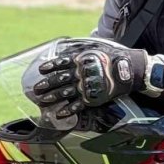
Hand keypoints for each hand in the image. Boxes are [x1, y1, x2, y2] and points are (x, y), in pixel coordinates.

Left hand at [32, 45, 148, 118]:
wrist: (128, 70)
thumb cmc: (111, 57)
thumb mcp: (94, 49)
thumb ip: (79, 51)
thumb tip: (65, 50)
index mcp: (80, 60)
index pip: (61, 63)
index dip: (50, 67)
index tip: (41, 70)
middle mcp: (80, 73)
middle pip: (59, 79)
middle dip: (46, 84)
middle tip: (36, 89)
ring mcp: (86, 86)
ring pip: (65, 92)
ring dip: (52, 97)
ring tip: (42, 100)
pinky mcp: (93, 97)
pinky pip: (77, 105)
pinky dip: (67, 110)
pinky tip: (58, 114)